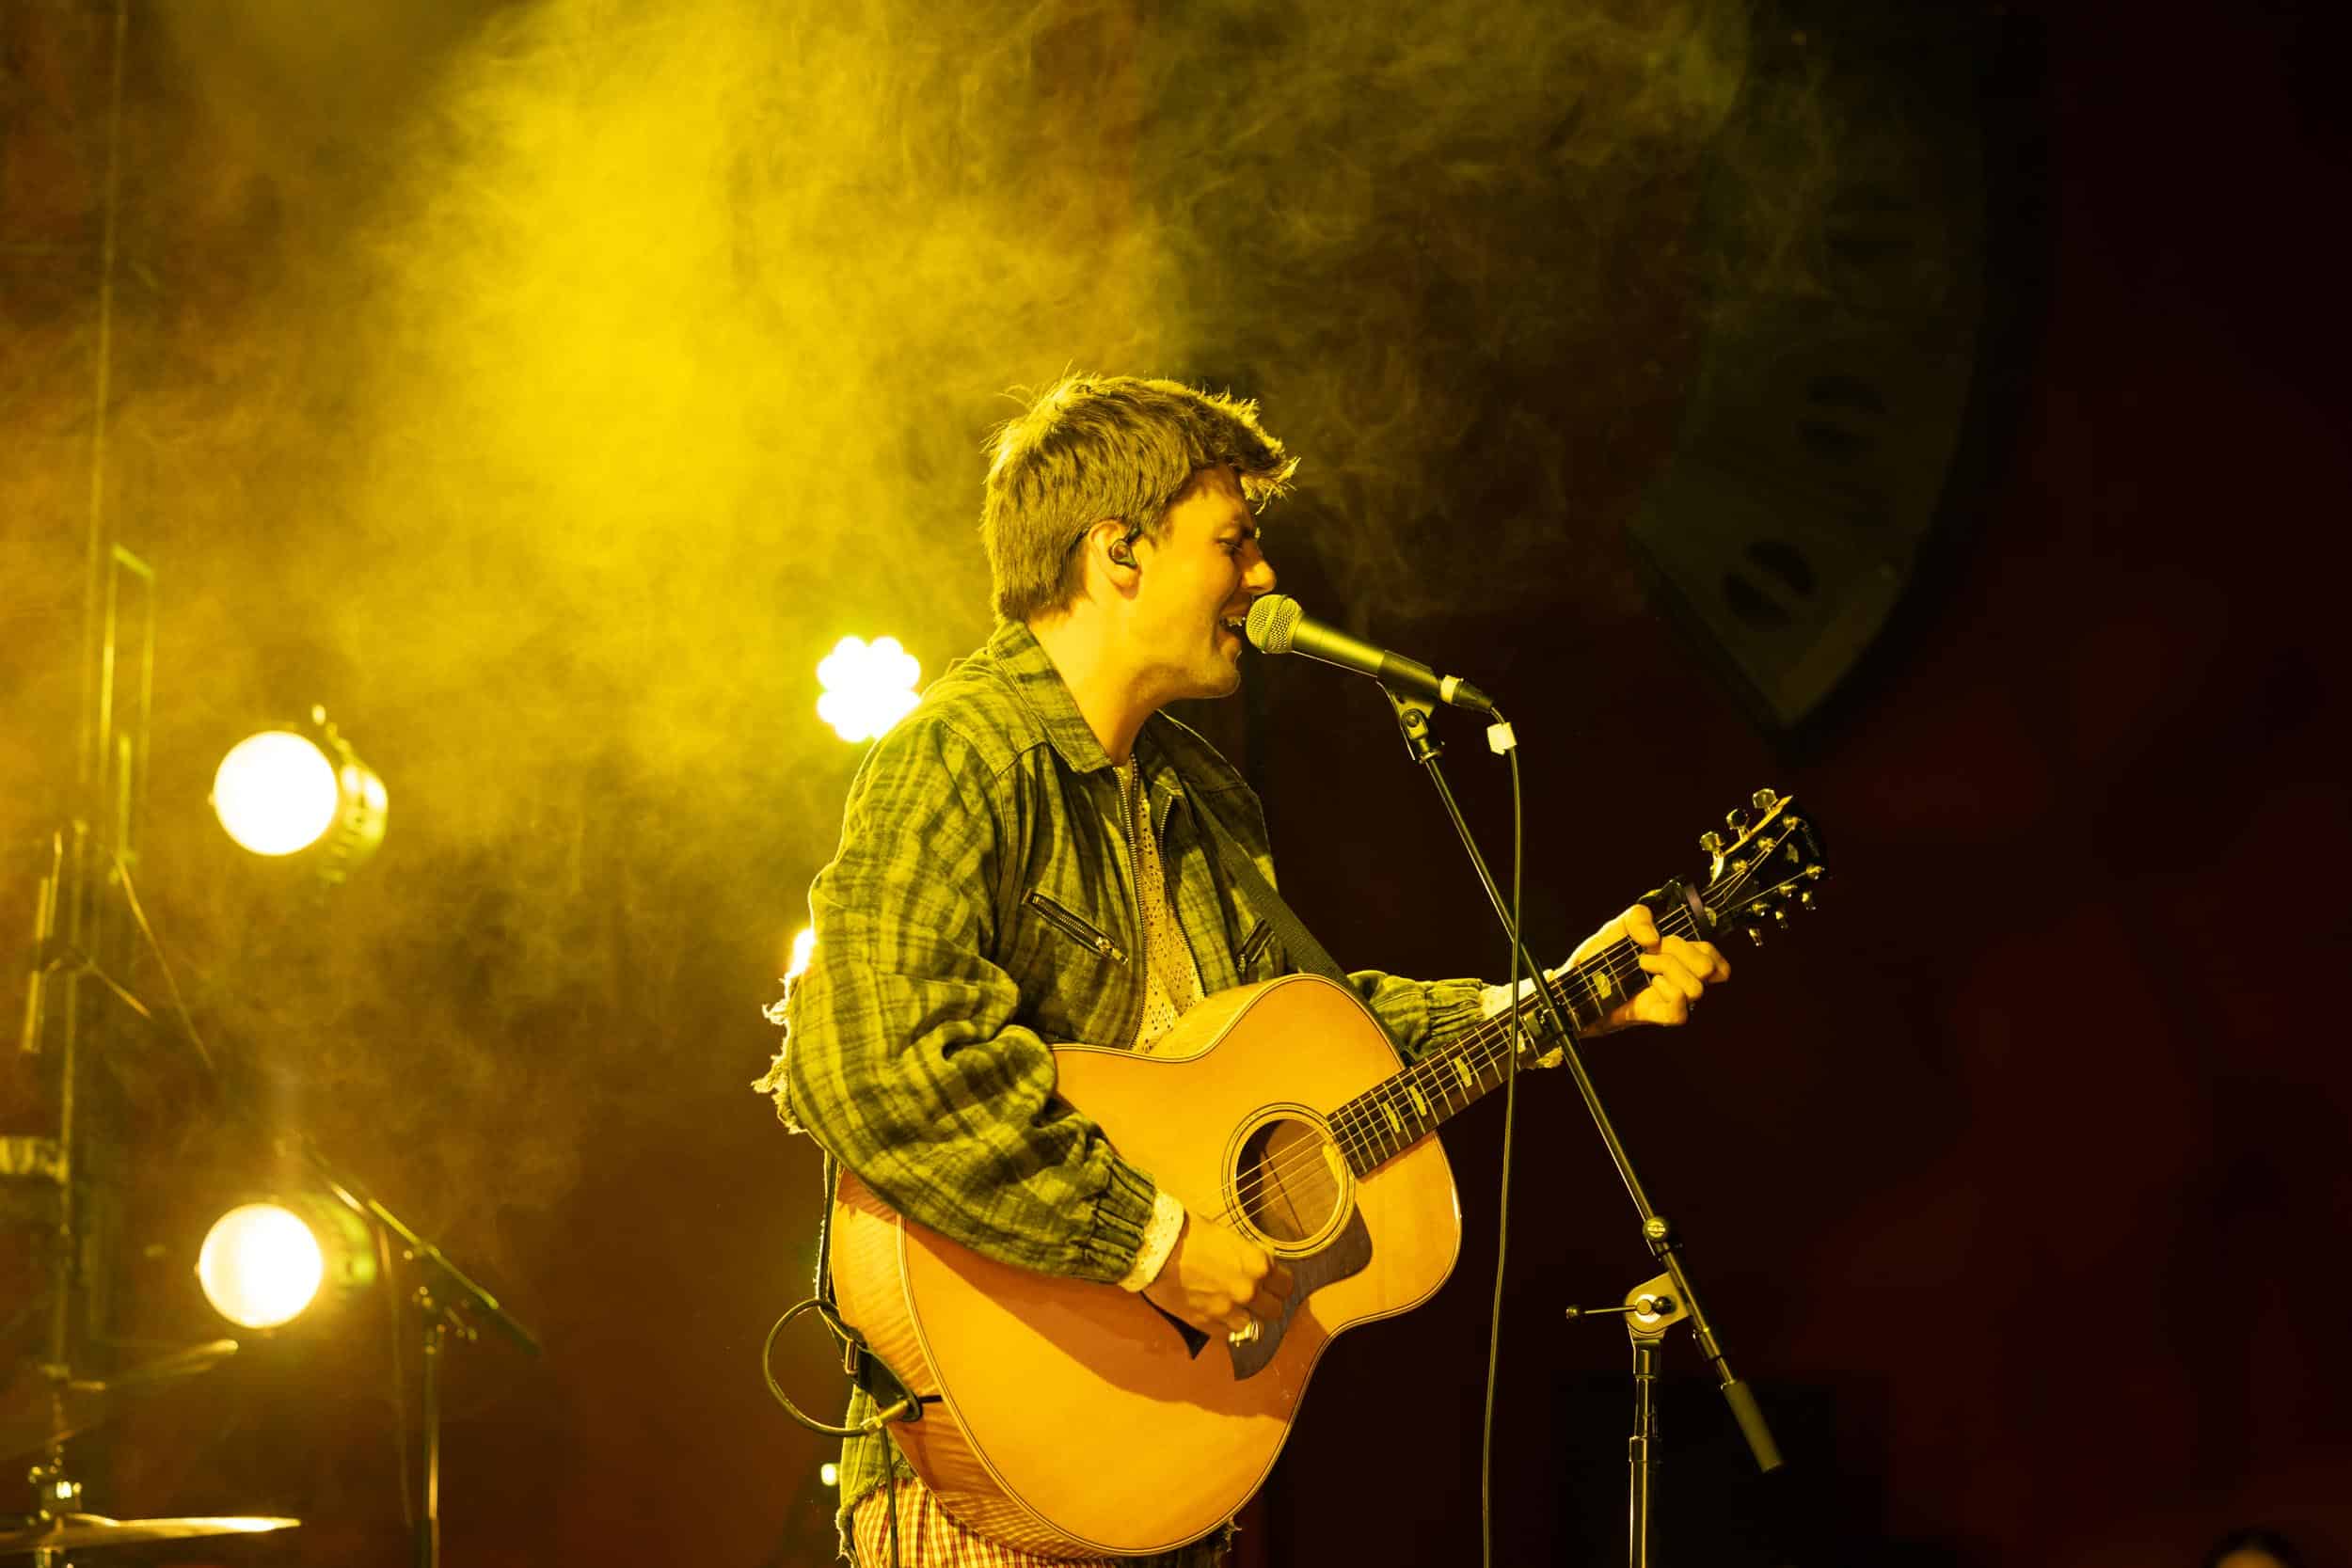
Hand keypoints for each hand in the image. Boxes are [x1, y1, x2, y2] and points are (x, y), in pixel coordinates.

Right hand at [1140, 1210, 1292, 1339]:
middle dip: (1267, 1303)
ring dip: (1245, 1317)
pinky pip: (1227, 1335)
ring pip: (1252, 1326)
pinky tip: (1216, 1313)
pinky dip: (1225, 1327)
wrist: (1156, 1248)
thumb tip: (1256, 1266)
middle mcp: (1249, 1291)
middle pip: (1274, 1310)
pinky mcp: (1207, 1324)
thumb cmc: (1189, 1233)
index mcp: (1258, 1264)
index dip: (1279, 1284)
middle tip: (1255, 1297)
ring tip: (1233, 1307)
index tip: (1272, 1283)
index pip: (1286, 1284)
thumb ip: (1247, 1256)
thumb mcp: (1228, 1237)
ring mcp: (1228, 1311)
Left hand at [1572, 902, 1729, 1033]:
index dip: (1700, 947)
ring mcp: (1669, 1000)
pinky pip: (1681, 1013)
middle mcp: (1679, 981)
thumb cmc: (1598, 957)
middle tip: (1649, 952)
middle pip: (1710, 969)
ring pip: (1697, 989)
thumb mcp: (1617, 926)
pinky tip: (1650, 984)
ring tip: (1642, 965)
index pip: (1715, 959)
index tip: (1666, 939)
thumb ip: (1638, 917)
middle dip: (1680, 951)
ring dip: (1668, 968)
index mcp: (1678, 960)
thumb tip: (1654, 938)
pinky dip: (1668, 992)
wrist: (1575, 983)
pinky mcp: (1656, 1015)